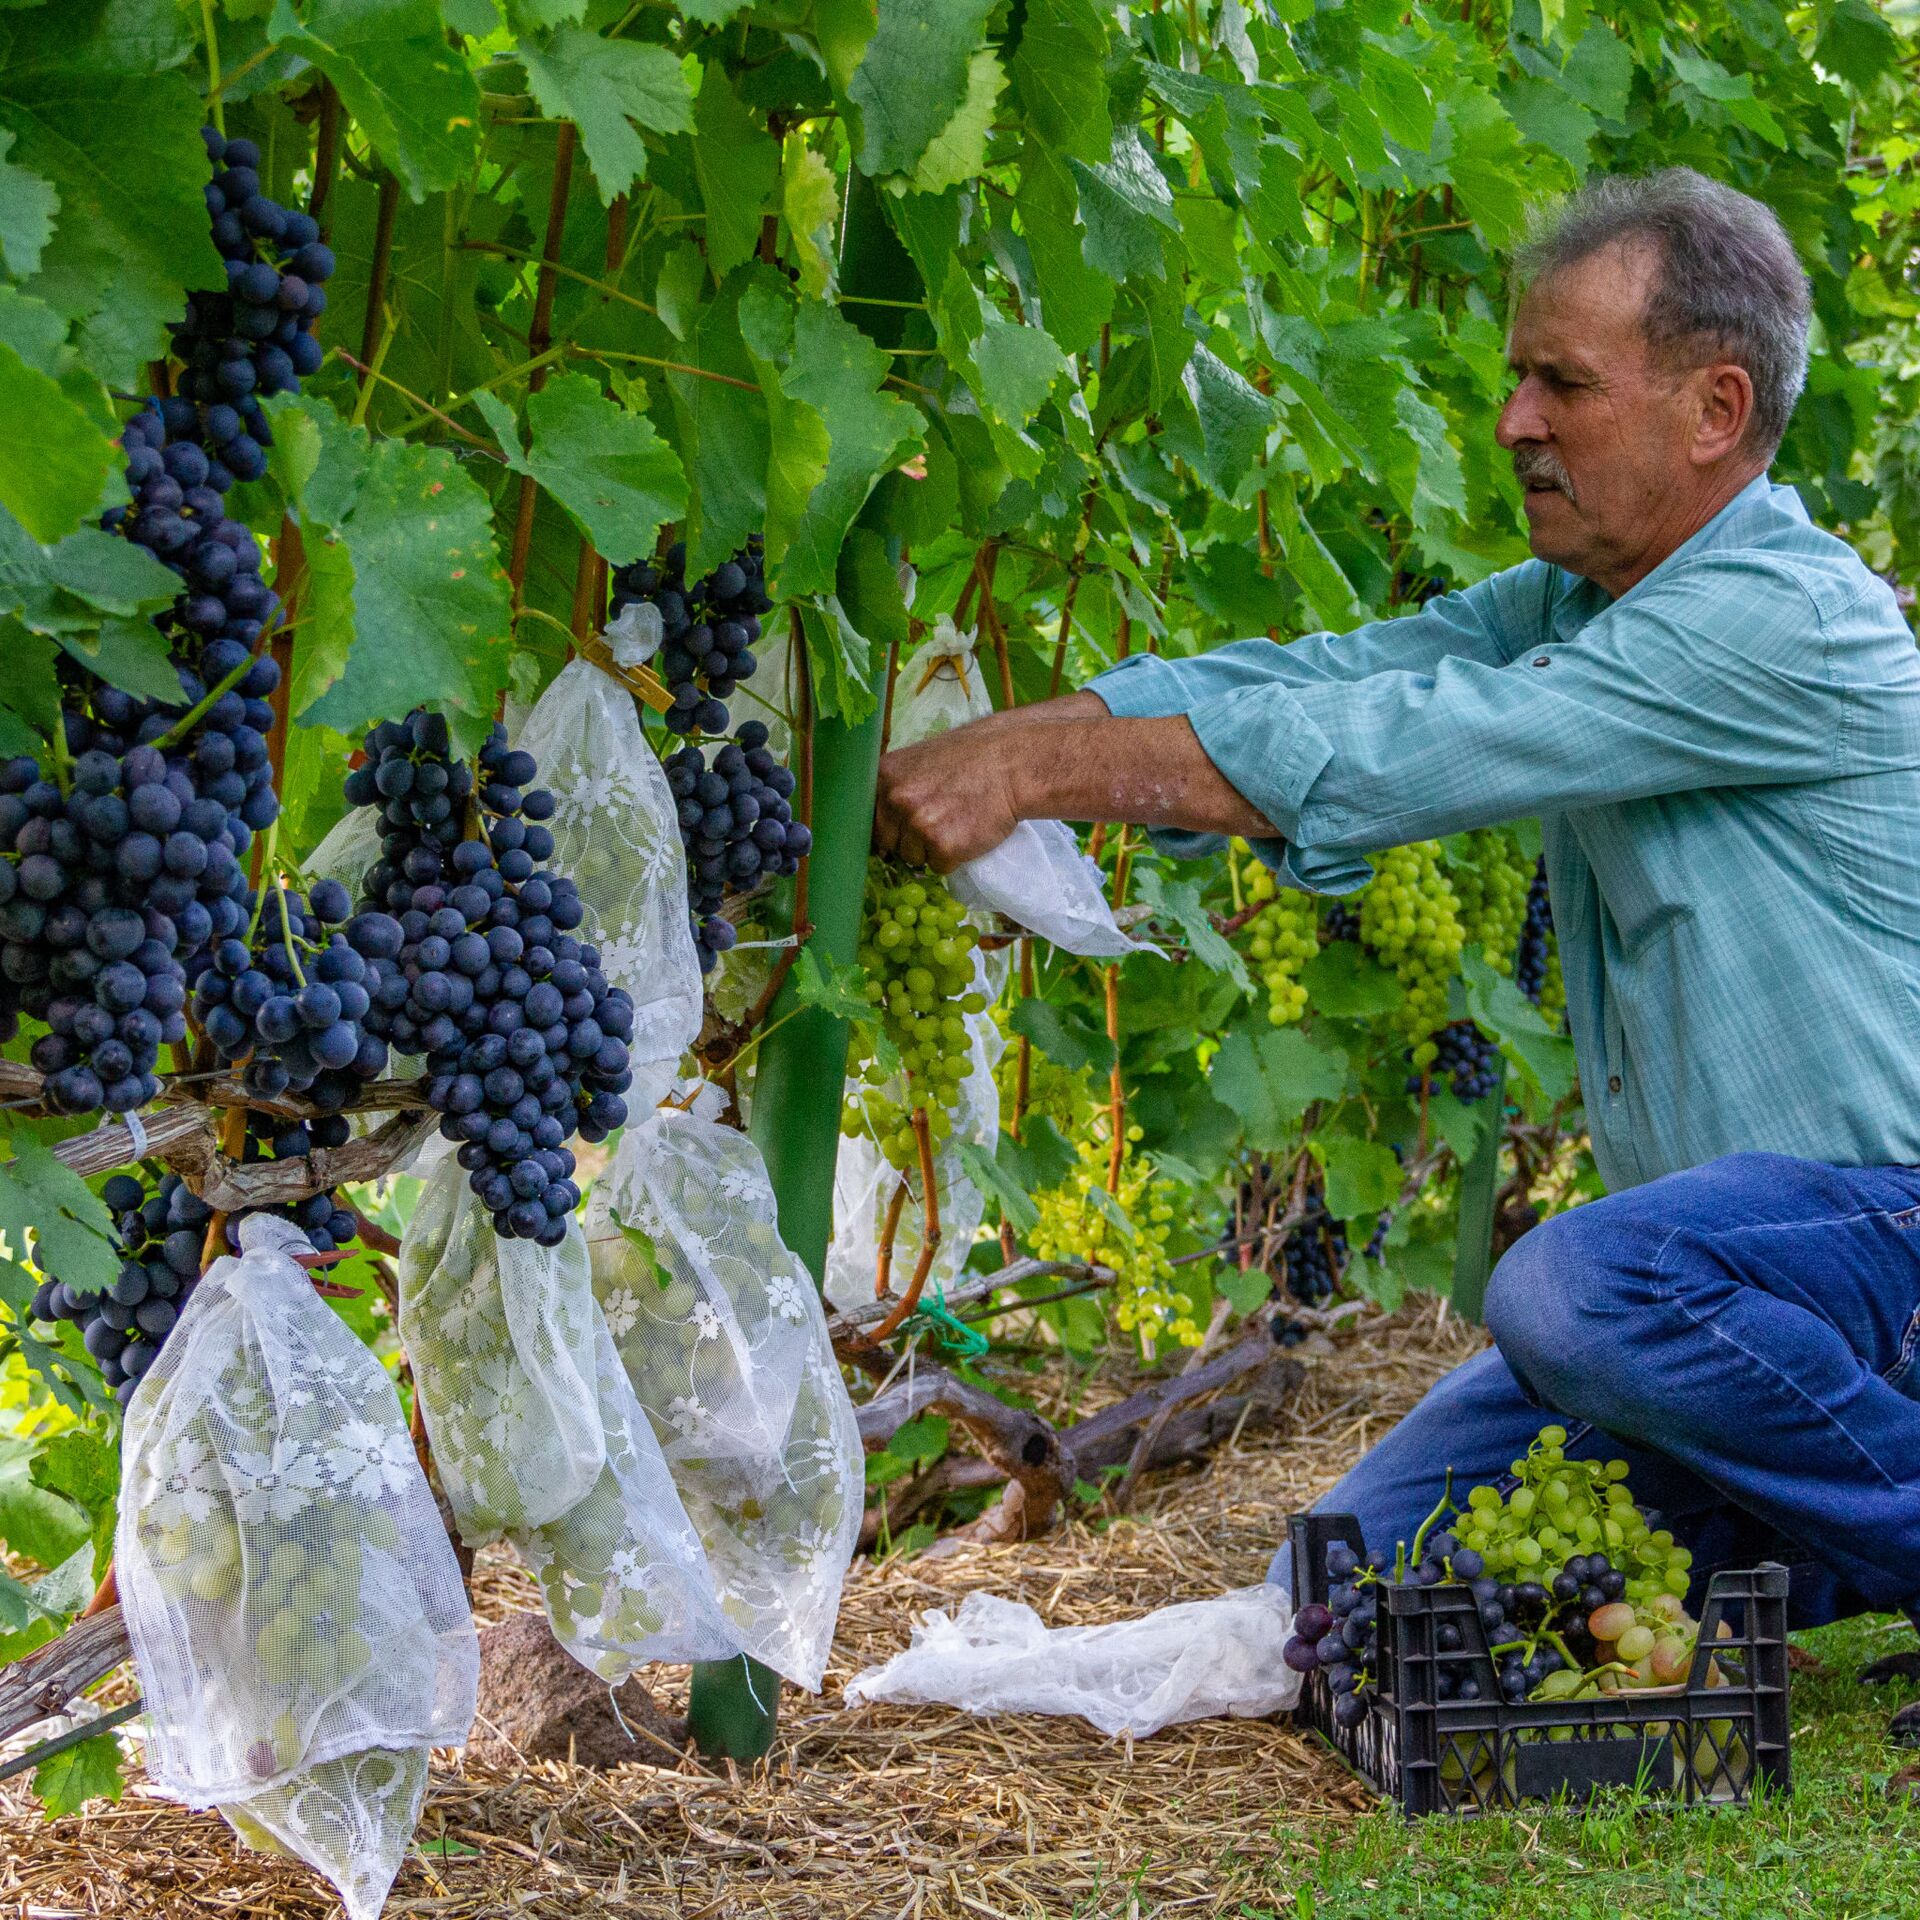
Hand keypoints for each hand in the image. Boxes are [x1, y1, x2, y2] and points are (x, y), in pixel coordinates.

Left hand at [873, 722, 1023, 870]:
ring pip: (913, 857)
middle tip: (937, 824)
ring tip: (957, 823)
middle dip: (908, 842)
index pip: (868, 819)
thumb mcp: (920, 762)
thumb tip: (880, 822)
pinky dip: (954, 858)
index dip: (885, 829)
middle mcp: (895, 799)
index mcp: (884, 776)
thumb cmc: (970, 760)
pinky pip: (939, 867)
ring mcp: (918, 824)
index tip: (895, 833)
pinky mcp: (942, 846)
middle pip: (887, 843)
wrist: (1011, 763)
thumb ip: (896, 788)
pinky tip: (968, 832)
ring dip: (932, 850)